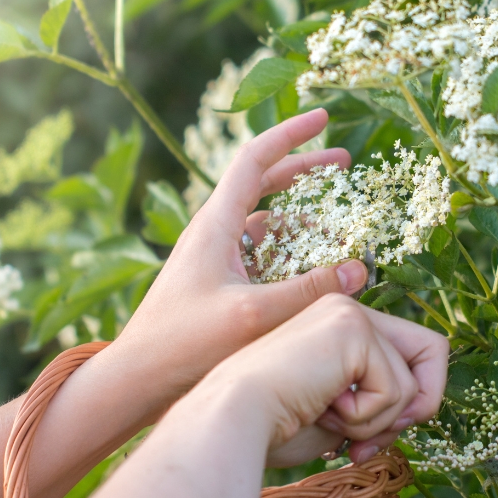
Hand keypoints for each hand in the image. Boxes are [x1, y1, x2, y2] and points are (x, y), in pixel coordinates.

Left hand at [113, 108, 368, 403]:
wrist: (136, 380)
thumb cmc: (183, 345)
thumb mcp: (254, 315)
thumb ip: (310, 291)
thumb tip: (361, 269)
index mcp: (215, 224)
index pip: (255, 158)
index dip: (291, 134)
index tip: (324, 117)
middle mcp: (214, 232)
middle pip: (265, 182)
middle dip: (306, 170)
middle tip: (346, 163)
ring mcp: (215, 258)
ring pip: (267, 224)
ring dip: (304, 223)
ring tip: (343, 237)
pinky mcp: (218, 284)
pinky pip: (262, 257)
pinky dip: (291, 256)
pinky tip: (316, 275)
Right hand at [202, 294, 449, 465]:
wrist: (232, 421)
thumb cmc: (270, 426)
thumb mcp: (340, 415)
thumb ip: (380, 402)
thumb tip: (423, 405)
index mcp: (339, 327)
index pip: (412, 355)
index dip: (406, 404)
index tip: (364, 443)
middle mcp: (347, 308)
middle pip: (433, 353)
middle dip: (410, 411)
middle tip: (364, 443)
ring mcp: (350, 313)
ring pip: (411, 384)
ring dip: (375, 423)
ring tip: (328, 417)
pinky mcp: (352, 327)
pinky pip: (396, 390)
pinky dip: (366, 418)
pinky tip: (324, 408)